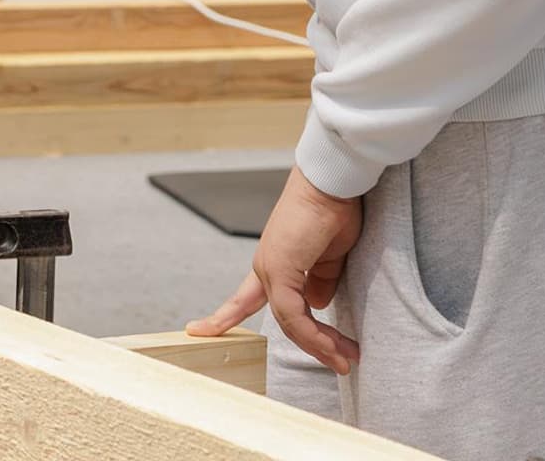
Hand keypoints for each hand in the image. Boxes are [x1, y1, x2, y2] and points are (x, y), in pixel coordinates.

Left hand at [186, 165, 364, 373]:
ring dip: (321, 344)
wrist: (333, 184)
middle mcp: (266, 268)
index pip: (243, 299)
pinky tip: (332, 346)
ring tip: (346, 358)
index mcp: (274, 264)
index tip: (197, 331)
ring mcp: (270, 268)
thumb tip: (317, 304)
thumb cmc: (333, 211)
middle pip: (284, 320)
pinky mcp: (280, 268)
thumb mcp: (330, 256)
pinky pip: (295, 314)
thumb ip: (321, 281)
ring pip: (290, 322)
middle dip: (315, 345)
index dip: (224, 318)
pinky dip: (314, 333)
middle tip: (341, 361)